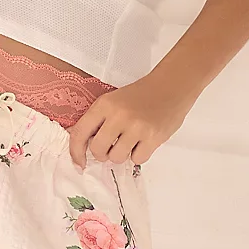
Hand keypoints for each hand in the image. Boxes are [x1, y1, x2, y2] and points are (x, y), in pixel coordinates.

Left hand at [67, 75, 190, 169]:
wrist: (172, 86)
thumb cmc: (141, 95)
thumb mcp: (113, 100)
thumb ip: (98, 120)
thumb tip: (83, 146)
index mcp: (104, 104)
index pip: (80, 132)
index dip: (76, 151)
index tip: (79, 162)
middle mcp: (118, 116)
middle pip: (98, 150)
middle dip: (102, 154)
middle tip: (111, 147)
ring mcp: (136, 127)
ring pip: (117, 158)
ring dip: (122, 155)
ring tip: (130, 142)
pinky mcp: (153, 137)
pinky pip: (137, 159)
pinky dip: (139, 154)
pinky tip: (144, 141)